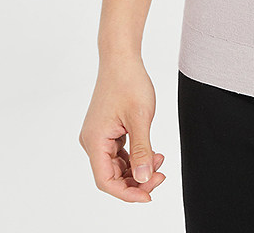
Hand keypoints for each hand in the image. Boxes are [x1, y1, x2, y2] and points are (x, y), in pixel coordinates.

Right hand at [79, 53, 167, 203]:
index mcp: (95, 141)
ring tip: (160, 161)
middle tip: (161, 176)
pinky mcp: (107, 130)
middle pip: (112, 175)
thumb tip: (144, 179)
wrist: (121, 58)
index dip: (127, 193)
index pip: (106, 181)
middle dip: (137, 180)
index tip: (149, 195)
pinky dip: (135, 156)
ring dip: (138, 168)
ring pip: (117, 166)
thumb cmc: (128, 82)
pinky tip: (153, 152)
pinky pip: (119, 153)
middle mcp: (92, 141)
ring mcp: (99, 136)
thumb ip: (142, 151)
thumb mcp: (141, 118)